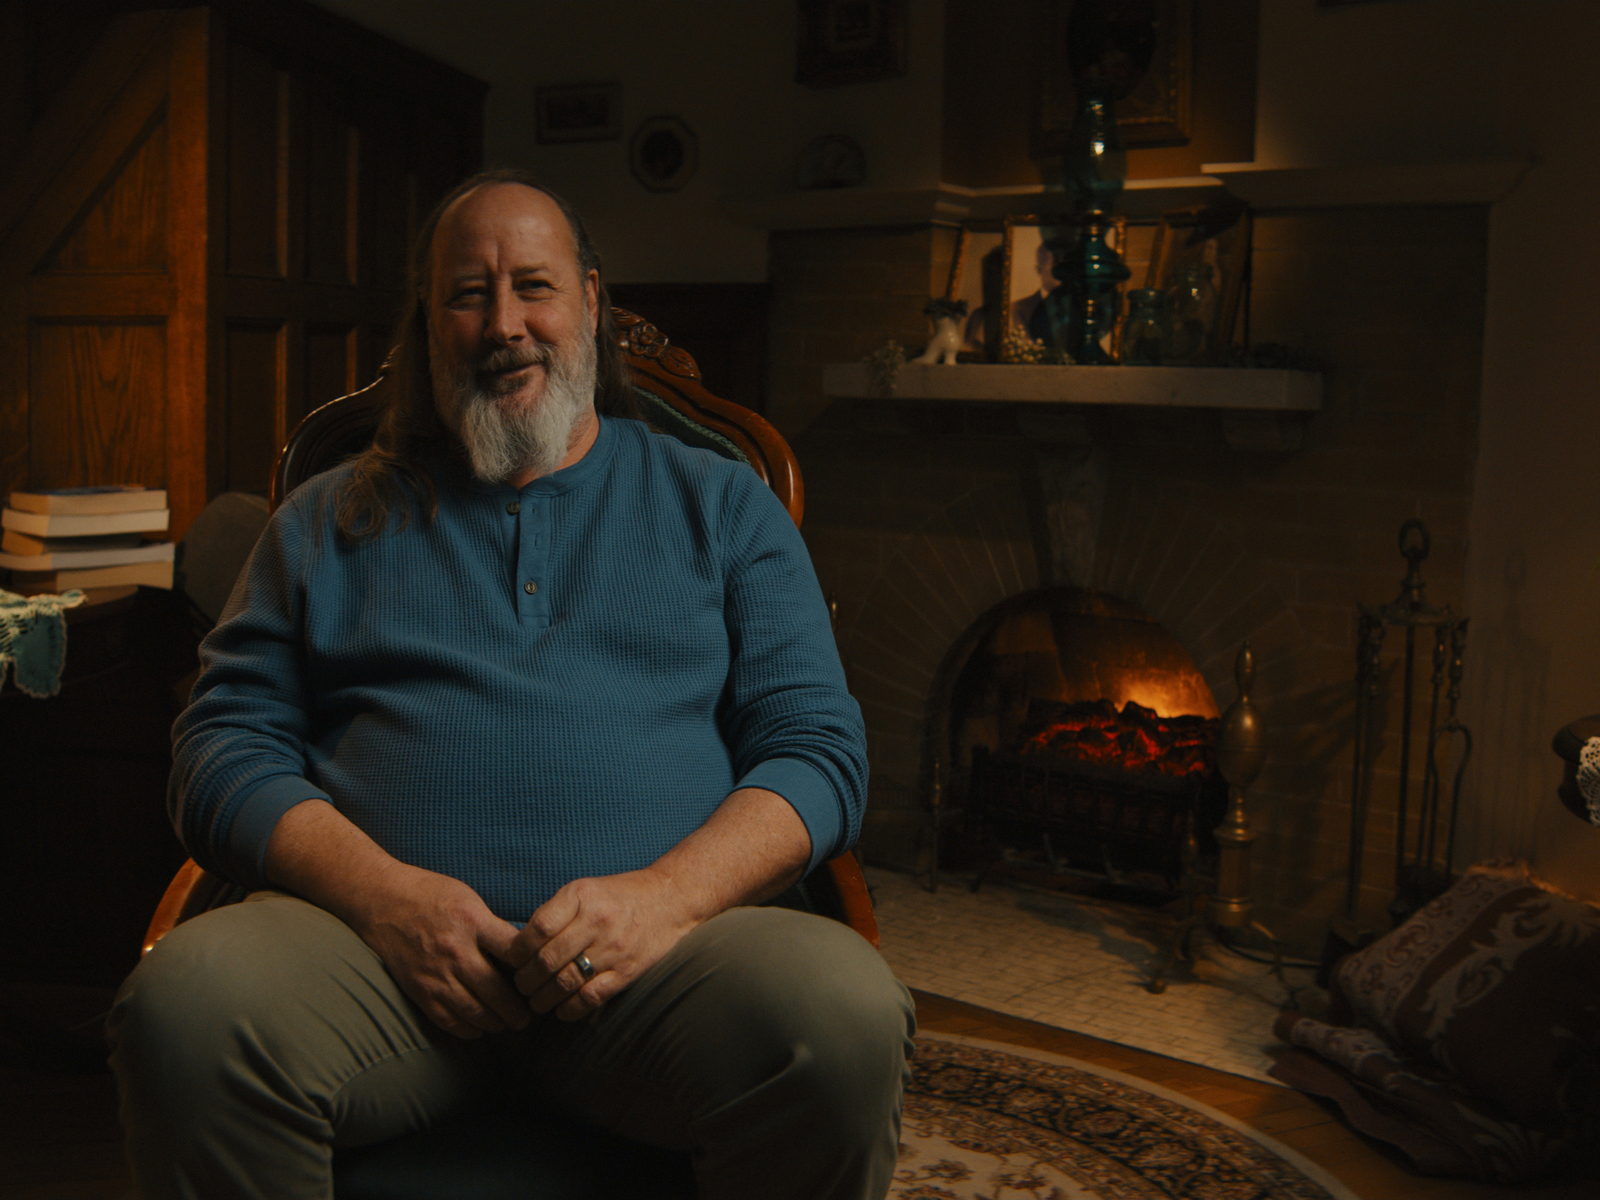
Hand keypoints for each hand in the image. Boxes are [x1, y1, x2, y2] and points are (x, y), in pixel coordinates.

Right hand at [264, 799, 529, 1040]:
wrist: (381, 902)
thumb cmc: (431, 896)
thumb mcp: (469, 899)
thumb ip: (493, 927)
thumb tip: (523, 952)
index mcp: (473, 922)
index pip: (513, 950)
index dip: (533, 966)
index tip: (542, 976)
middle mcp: (455, 951)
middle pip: (496, 990)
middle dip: (517, 1009)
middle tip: (530, 1016)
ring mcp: (435, 974)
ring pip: (474, 1011)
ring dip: (496, 1023)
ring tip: (508, 1024)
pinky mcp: (419, 990)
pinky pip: (448, 1019)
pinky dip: (467, 1029)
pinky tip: (480, 1028)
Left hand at [506, 868, 700, 1021]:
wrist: (671, 900)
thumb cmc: (621, 895)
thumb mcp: (586, 889)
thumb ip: (556, 913)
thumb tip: (520, 945)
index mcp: (581, 896)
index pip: (537, 929)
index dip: (517, 951)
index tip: (512, 961)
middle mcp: (597, 921)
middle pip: (547, 960)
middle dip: (526, 980)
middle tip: (521, 986)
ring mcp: (613, 948)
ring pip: (565, 983)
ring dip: (543, 999)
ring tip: (536, 1001)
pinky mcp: (627, 972)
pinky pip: (591, 997)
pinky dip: (570, 1010)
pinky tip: (561, 1011)